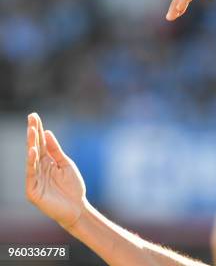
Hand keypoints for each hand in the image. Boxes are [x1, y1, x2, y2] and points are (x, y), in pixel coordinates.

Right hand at [25, 113, 86, 230]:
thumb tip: (46, 132)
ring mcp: (34, 179)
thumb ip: (56, 150)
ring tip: (31, 130)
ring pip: (31, 159)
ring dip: (31, 144)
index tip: (34, 115)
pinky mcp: (33, 190)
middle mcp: (38, 168)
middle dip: (32, 133)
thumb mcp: (65, 164)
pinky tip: (32, 152)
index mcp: (47, 162)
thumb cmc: (72, 187)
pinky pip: (31, 174)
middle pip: (34, 147)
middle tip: (31, 117)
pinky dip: (31, 163)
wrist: (77, 208)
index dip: (38, 130)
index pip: (40, 143)